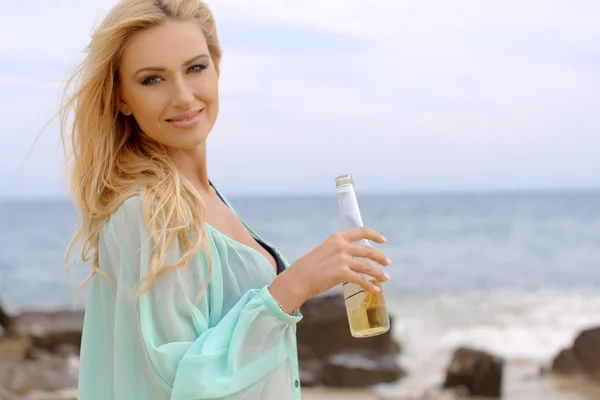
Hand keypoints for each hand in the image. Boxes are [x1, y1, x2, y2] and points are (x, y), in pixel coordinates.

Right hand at [268, 227, 390, 312]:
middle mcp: (341, 246)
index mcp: (337, 238)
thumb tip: (353, 257)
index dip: (375, 235)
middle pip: (368, 250)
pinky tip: (375, 290)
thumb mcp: (325, 250)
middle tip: (387, 263)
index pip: (361, 231)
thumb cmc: (310, 266)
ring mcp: (342, 259)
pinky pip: (361, 280)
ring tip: (385, 278)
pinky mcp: (342, 273)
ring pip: (368, 266)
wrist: (299, 277)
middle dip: (381, 257)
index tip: (383, 240)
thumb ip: (339, 250)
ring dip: (379, 273)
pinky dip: (370, 286)